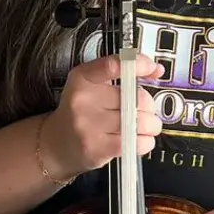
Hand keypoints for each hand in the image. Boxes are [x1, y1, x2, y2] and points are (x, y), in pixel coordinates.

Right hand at [40, 54, 163, 179]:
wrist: (57, 146)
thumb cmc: (82, 112)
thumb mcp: (93, 86)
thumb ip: (122, 74)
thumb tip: (156, 70)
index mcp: (82, 78)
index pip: (113, 65)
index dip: (139, 64)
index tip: (152, 68)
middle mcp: (82, 100)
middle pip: (135, 98)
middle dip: (148, 105)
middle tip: (143, 110)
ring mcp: (88, 126)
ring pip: (139, 122)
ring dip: (151, 125)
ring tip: (145, 126)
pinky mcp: (96, 149)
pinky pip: (136, 142)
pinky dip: (146, 141)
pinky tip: (138, 139)